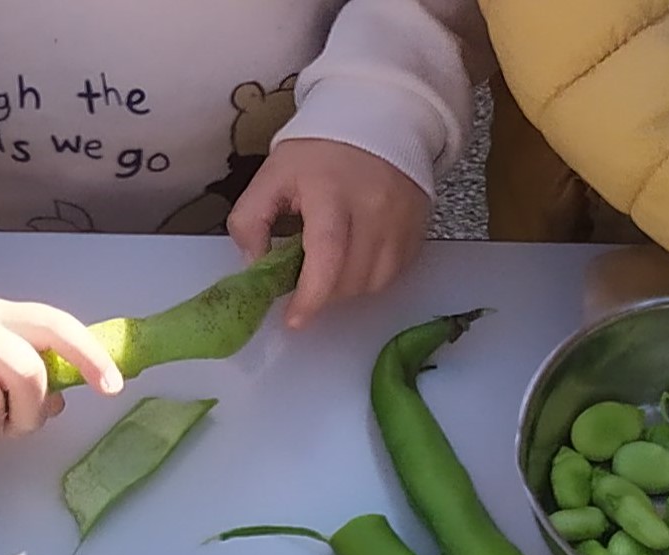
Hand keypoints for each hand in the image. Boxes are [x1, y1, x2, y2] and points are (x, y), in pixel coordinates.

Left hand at [230, 137, 430, 329]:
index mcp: (332, 193)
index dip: (311, 295)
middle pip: (350, 278)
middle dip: (322, 294)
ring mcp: (401, 224)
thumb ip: (251, 220)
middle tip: (305, 283)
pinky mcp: (417, 233)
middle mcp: (374, 211)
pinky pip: (394, 275)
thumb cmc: (320, 151)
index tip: (294, 318)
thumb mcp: (272, 175)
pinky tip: (354, 261)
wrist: (378, 122)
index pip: (327, 255)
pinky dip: (369, 279)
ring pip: (374, 284)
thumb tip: (256, 266)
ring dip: (346, 289)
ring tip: (330, 269)